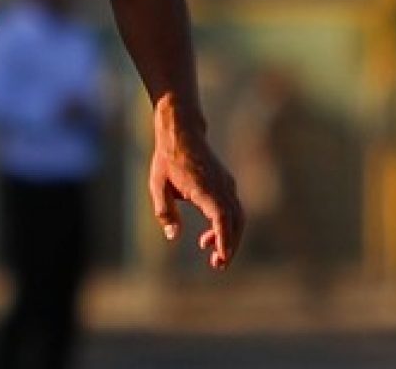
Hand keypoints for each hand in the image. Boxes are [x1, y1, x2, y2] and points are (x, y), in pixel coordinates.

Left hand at [149, 95, 243, 269]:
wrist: (182, 130)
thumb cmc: (168, 158)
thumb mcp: (157, 184)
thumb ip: (164, 211)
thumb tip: (172, 236)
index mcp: (205, 187)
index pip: (222, 218)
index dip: (224, 240)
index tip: (222, 258)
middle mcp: (221, 186)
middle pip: (236, 221)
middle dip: (230, 245)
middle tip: (217, 265)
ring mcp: (226, 184)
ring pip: (237, 216)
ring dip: (229, 237)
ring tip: (211, 253)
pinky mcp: (226, 183)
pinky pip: (232, 208)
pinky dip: (226, 225)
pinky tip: (208, 235)